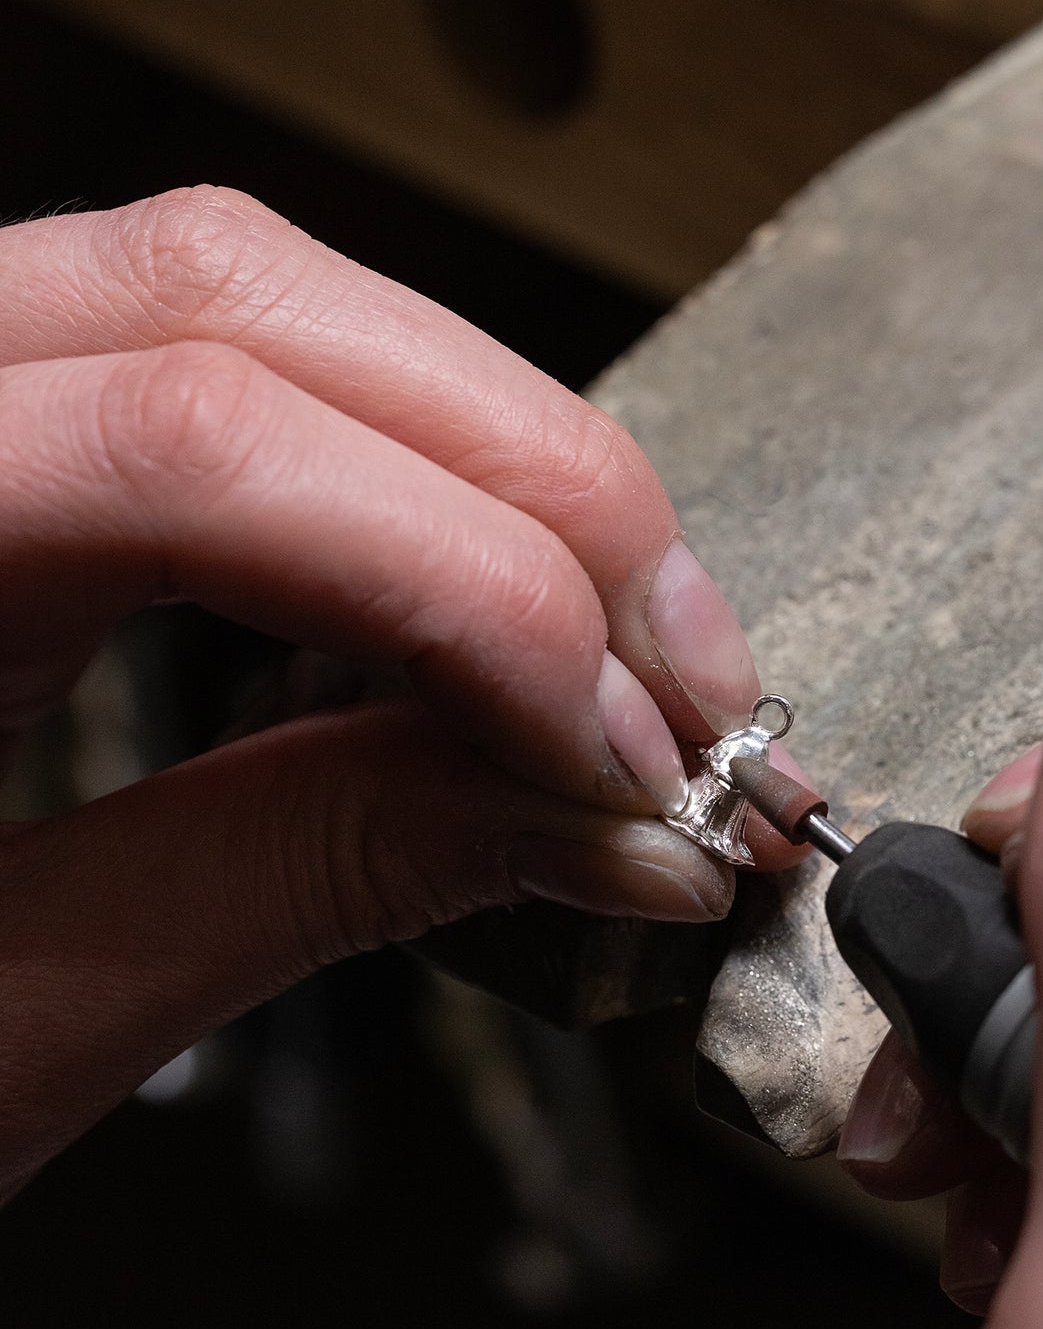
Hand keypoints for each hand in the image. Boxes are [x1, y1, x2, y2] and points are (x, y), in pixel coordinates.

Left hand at [0, 187, 801, 1198]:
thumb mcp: (0, 1025)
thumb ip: (303, 879)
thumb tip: (596, 829)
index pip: (187, 445)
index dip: (466, 592)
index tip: (625, 761)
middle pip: (246, 310)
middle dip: (533, 492)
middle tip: (689, 679)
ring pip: (261, 303)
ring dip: (496, 463)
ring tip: (632, 640)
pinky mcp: (3, 433)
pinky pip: (237, 373)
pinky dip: (413, 476)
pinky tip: (501, 599)